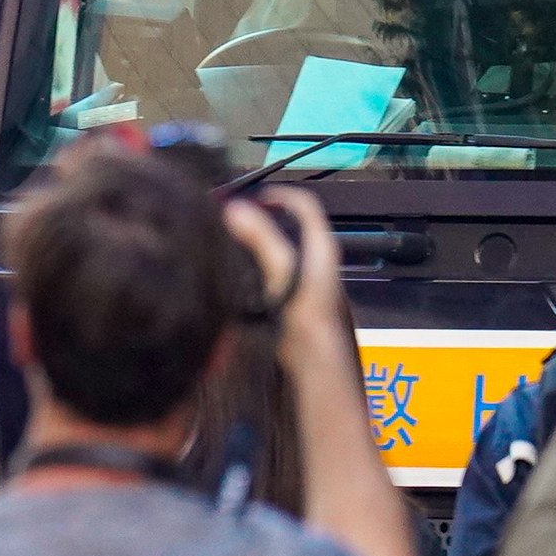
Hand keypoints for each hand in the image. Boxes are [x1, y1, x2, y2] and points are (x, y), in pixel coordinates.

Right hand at [230, 186, 348, 345]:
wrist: (316, 361)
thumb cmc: (305, 316)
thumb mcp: (281, 270)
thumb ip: (261, 238)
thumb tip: (236, 209)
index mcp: (322, 246)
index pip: (305, 203)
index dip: (278, 195)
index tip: (251, 199)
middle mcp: (322, 259)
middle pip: (292, 226)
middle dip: (263, 219)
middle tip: (234, 221)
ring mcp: (313, 280)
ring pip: (286, 249)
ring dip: (261, 243)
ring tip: (233, 244)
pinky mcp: (301, 299)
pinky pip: (280, 272)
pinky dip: (262, 266)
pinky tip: (242, 276)